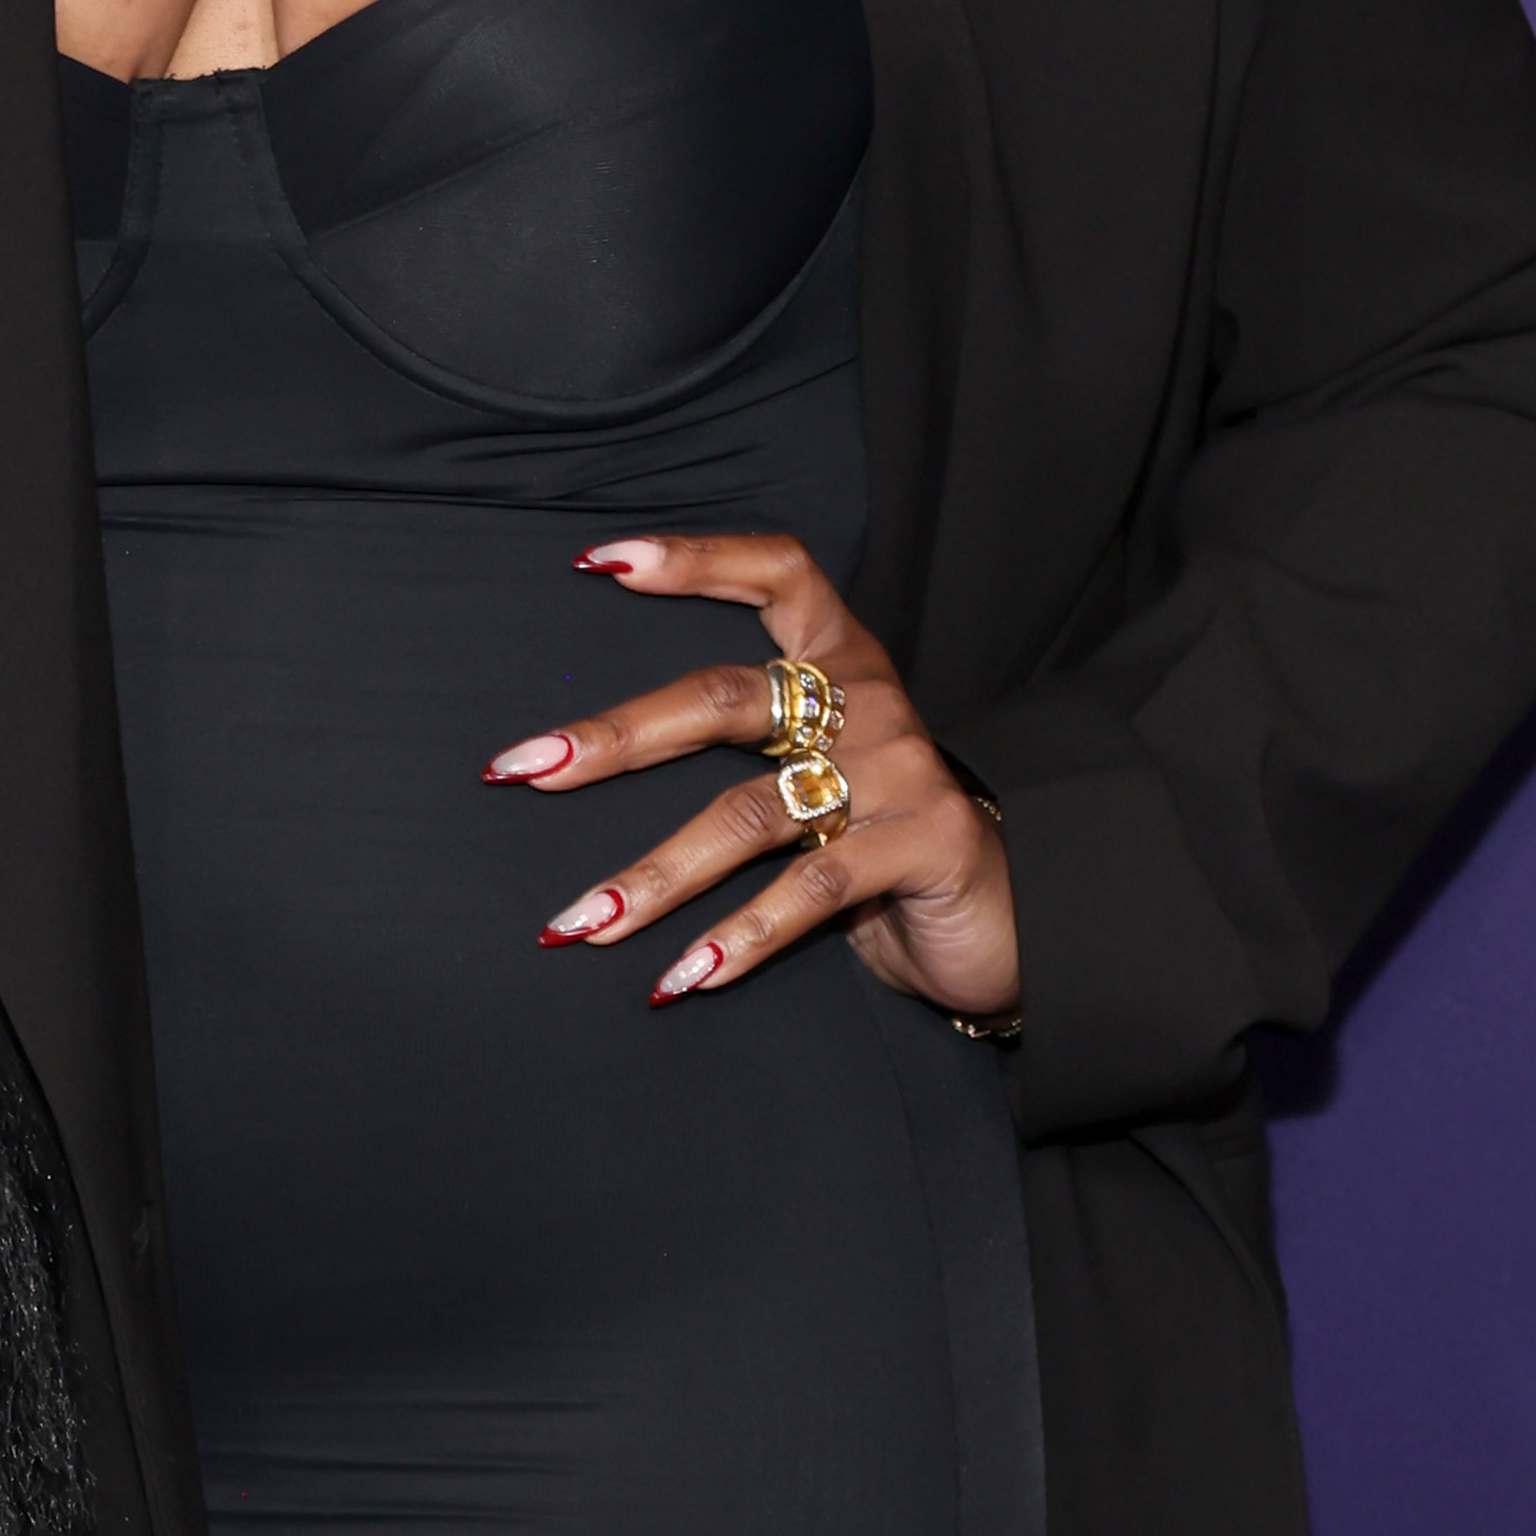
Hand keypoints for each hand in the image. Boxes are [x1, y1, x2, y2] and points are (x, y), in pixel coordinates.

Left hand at [483, 531, 1020, 1022]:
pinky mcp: (927, 842)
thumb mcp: (819, 776)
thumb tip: (581, 763)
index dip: (694, 559)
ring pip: (750, 813)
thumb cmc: (883, 841)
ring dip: (655, 876)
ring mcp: (902, 770)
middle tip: (525, 768)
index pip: (776, 572)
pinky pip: (810, 887)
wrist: (1010, 917)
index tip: (600, 563)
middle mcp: (870, 701)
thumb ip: (743, 751)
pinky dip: (738, 937)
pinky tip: (682, 976)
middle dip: (616, 738)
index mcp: (842, 661)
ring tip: (581, 922)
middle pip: (727, 697)